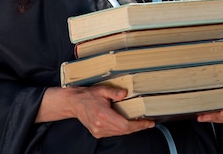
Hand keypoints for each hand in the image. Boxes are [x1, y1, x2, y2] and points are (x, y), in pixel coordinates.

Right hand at [38, 86, 154, 137]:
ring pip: (119, 133)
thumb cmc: (88, 95)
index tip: (149, 122)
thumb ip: (114, 92)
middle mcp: (100, 125)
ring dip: (130, 129)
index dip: (139, 125)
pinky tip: (128, 124)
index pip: (125, 125)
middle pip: (124, 130)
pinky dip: (122, 129)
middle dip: (138, 127)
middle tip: (148, 122)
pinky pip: (114, 133)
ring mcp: (98, 131)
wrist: (74, 103)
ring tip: (141, 123)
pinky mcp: (97, 133)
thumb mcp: (102, 90)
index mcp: (103, 115)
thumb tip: (125, 93)